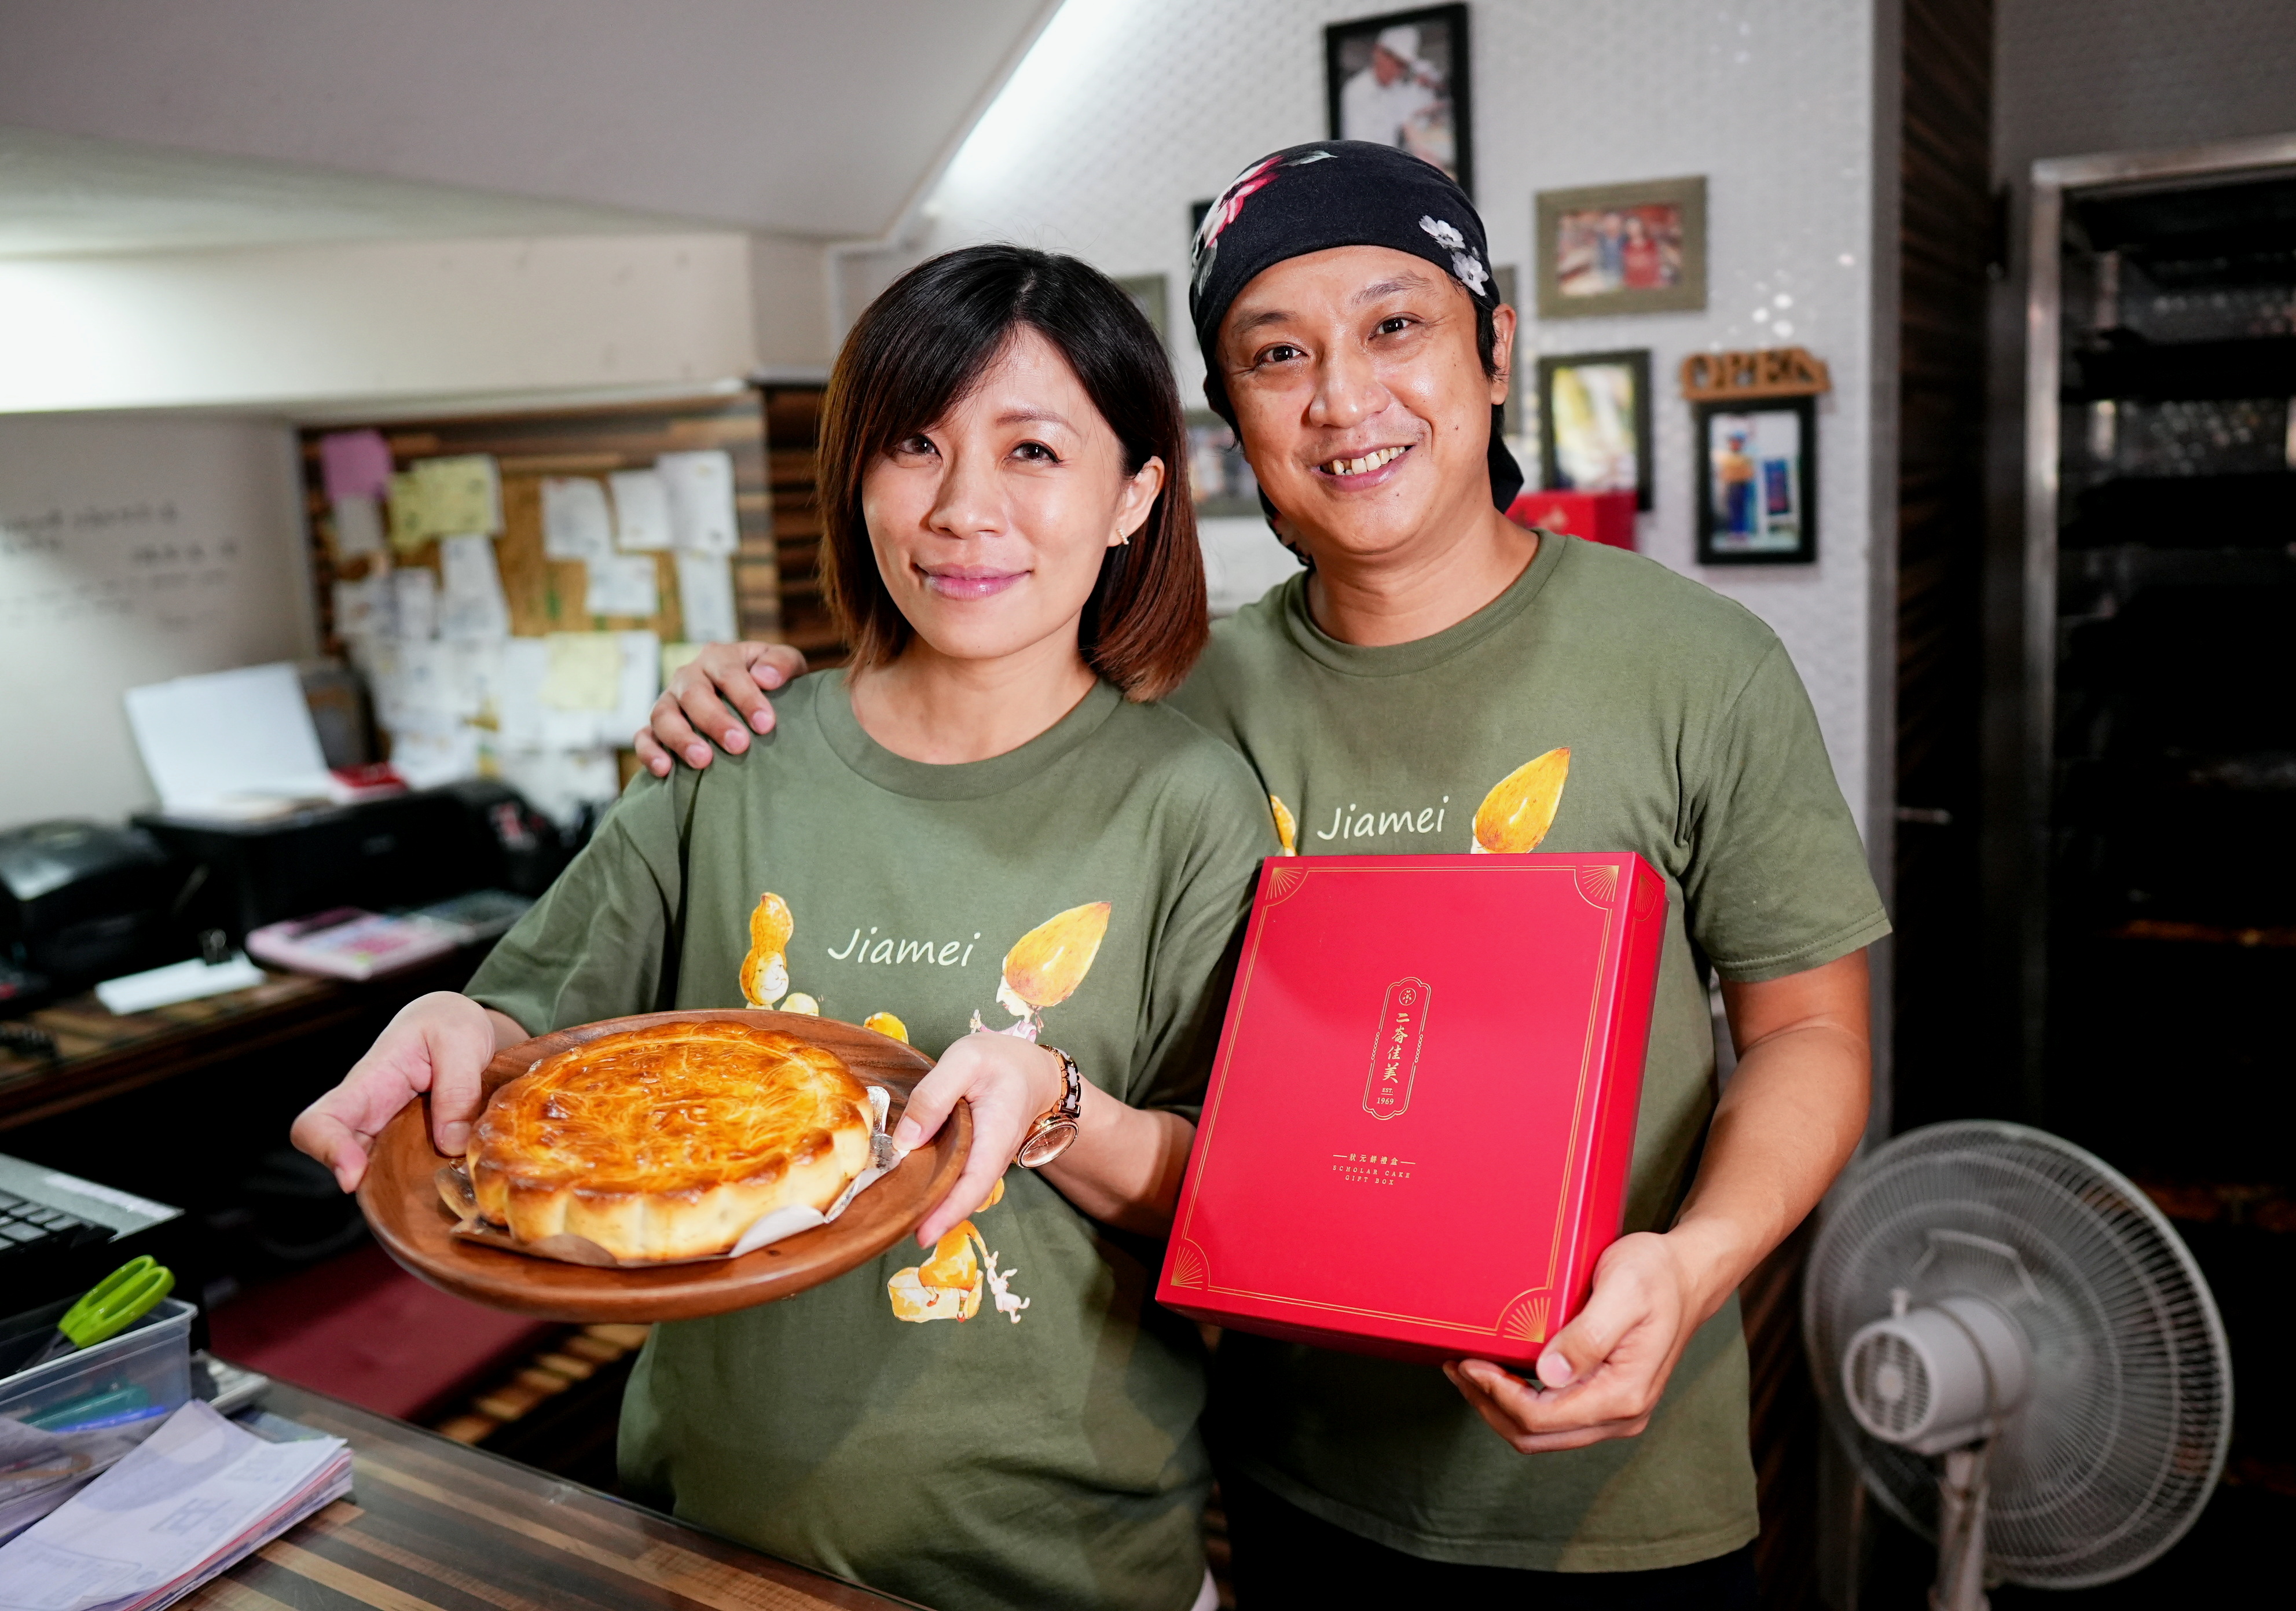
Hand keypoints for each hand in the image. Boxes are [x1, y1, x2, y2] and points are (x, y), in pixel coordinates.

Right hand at [289, 993, 508, 1192]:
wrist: (458, 1025)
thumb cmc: (449, 1024)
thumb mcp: (461, 1040)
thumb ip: (457, 1087)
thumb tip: (451, 1143)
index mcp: (369, 1083)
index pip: (319, 1122)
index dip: (326, 1151)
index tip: (353, 1176)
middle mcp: (369, 1116)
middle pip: (341, 1162)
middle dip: (368, 1186)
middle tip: (408, 1199)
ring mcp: (387, 1135)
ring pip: (375, 1176)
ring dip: (400, 1190)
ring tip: (439, 1192)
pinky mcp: (410, 1147)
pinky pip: (405, 1175)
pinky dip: (424, 1185)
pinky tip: (456, 1185)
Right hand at [634, 641, 806, 775]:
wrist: (759, 701)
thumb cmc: (773, 683)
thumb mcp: (787, 664)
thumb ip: (782, 663)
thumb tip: (766, 677)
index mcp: (719, 657)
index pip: (729, 673)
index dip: (747, 698)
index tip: (766, 724)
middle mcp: (689, 676)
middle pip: (693, 694)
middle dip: (715, 720)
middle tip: (739, 745)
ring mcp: (669, 701)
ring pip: (663, 715)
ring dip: (681, 738)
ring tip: (703, 760)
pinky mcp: (656, 727)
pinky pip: (643, 737)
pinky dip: (649, 752)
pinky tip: (664, 770)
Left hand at [891, 1031, 1062, 1244]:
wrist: (1030, 1068)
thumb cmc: (999, 1061)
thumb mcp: (965, 1061)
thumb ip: (933, 1095)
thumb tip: (905, 1141)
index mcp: (995, 1135)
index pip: (974, 1184)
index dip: (949, 1212)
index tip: (923, 1236)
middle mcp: (992, 1158)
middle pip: (963, 1197)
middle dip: (932, 1219)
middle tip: (892, 1233)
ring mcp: (983, 1161)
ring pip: (958, 1192)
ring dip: (931, 1208)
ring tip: (894, 1221)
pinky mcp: (973, 1158)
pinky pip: (955, 1180)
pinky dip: (934, 1190)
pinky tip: (908, 1194)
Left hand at [1442, 1231, 1702, 1452]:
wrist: (1688, 1276)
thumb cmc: (1656, 1275)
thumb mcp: (1623, 1292)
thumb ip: (1587, 1336)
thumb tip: (1548, 1375)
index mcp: (1623, 1394)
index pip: (1541, 1417)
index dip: (1496, 1394)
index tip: (1468, 1361)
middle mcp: (1621, 1415)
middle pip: (1535, 1436)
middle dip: (1488, 1405)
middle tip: (1457, 1366)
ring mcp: (1614, 1413)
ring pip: (1541, 1434)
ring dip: (1498, 1406)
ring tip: (1468, 1369)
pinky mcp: (1606, 1401)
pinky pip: (1552, 1418)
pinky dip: (1518, 1401)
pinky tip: (1499, 1372)